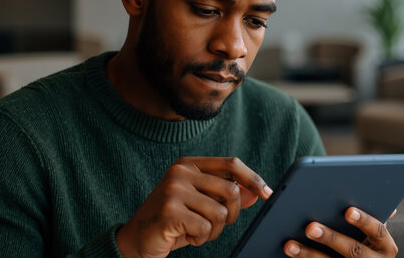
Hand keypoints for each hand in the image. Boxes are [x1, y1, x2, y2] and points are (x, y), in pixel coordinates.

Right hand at [116, 156, 272, 257]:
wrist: (136, 239)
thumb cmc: (172, 220)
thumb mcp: (200, 203)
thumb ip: (225, 194)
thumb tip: (255, 191)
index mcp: (188, 164)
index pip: (231, 164)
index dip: (252, 178)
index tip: (267, 194)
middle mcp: (180, 172)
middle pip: (231, 190)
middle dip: (230, 214)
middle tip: (214, 224)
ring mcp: (173, 190)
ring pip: (220, 213)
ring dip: (213, 231)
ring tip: (195, 231)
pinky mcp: (170, 211)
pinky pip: (205, 228)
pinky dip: (200, 239)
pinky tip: (185, 236)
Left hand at [283, 207, 398, 256]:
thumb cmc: (362, 236)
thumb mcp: (369, 228)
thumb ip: (371, 212)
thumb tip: (383, 200)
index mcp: (384, 245)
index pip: (377, 230)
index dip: (363, 220)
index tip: (348, 210)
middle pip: (352, 250)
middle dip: (330, 238)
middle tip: (309, 226)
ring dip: (309, 254)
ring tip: (290, 244)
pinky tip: (290, 251)